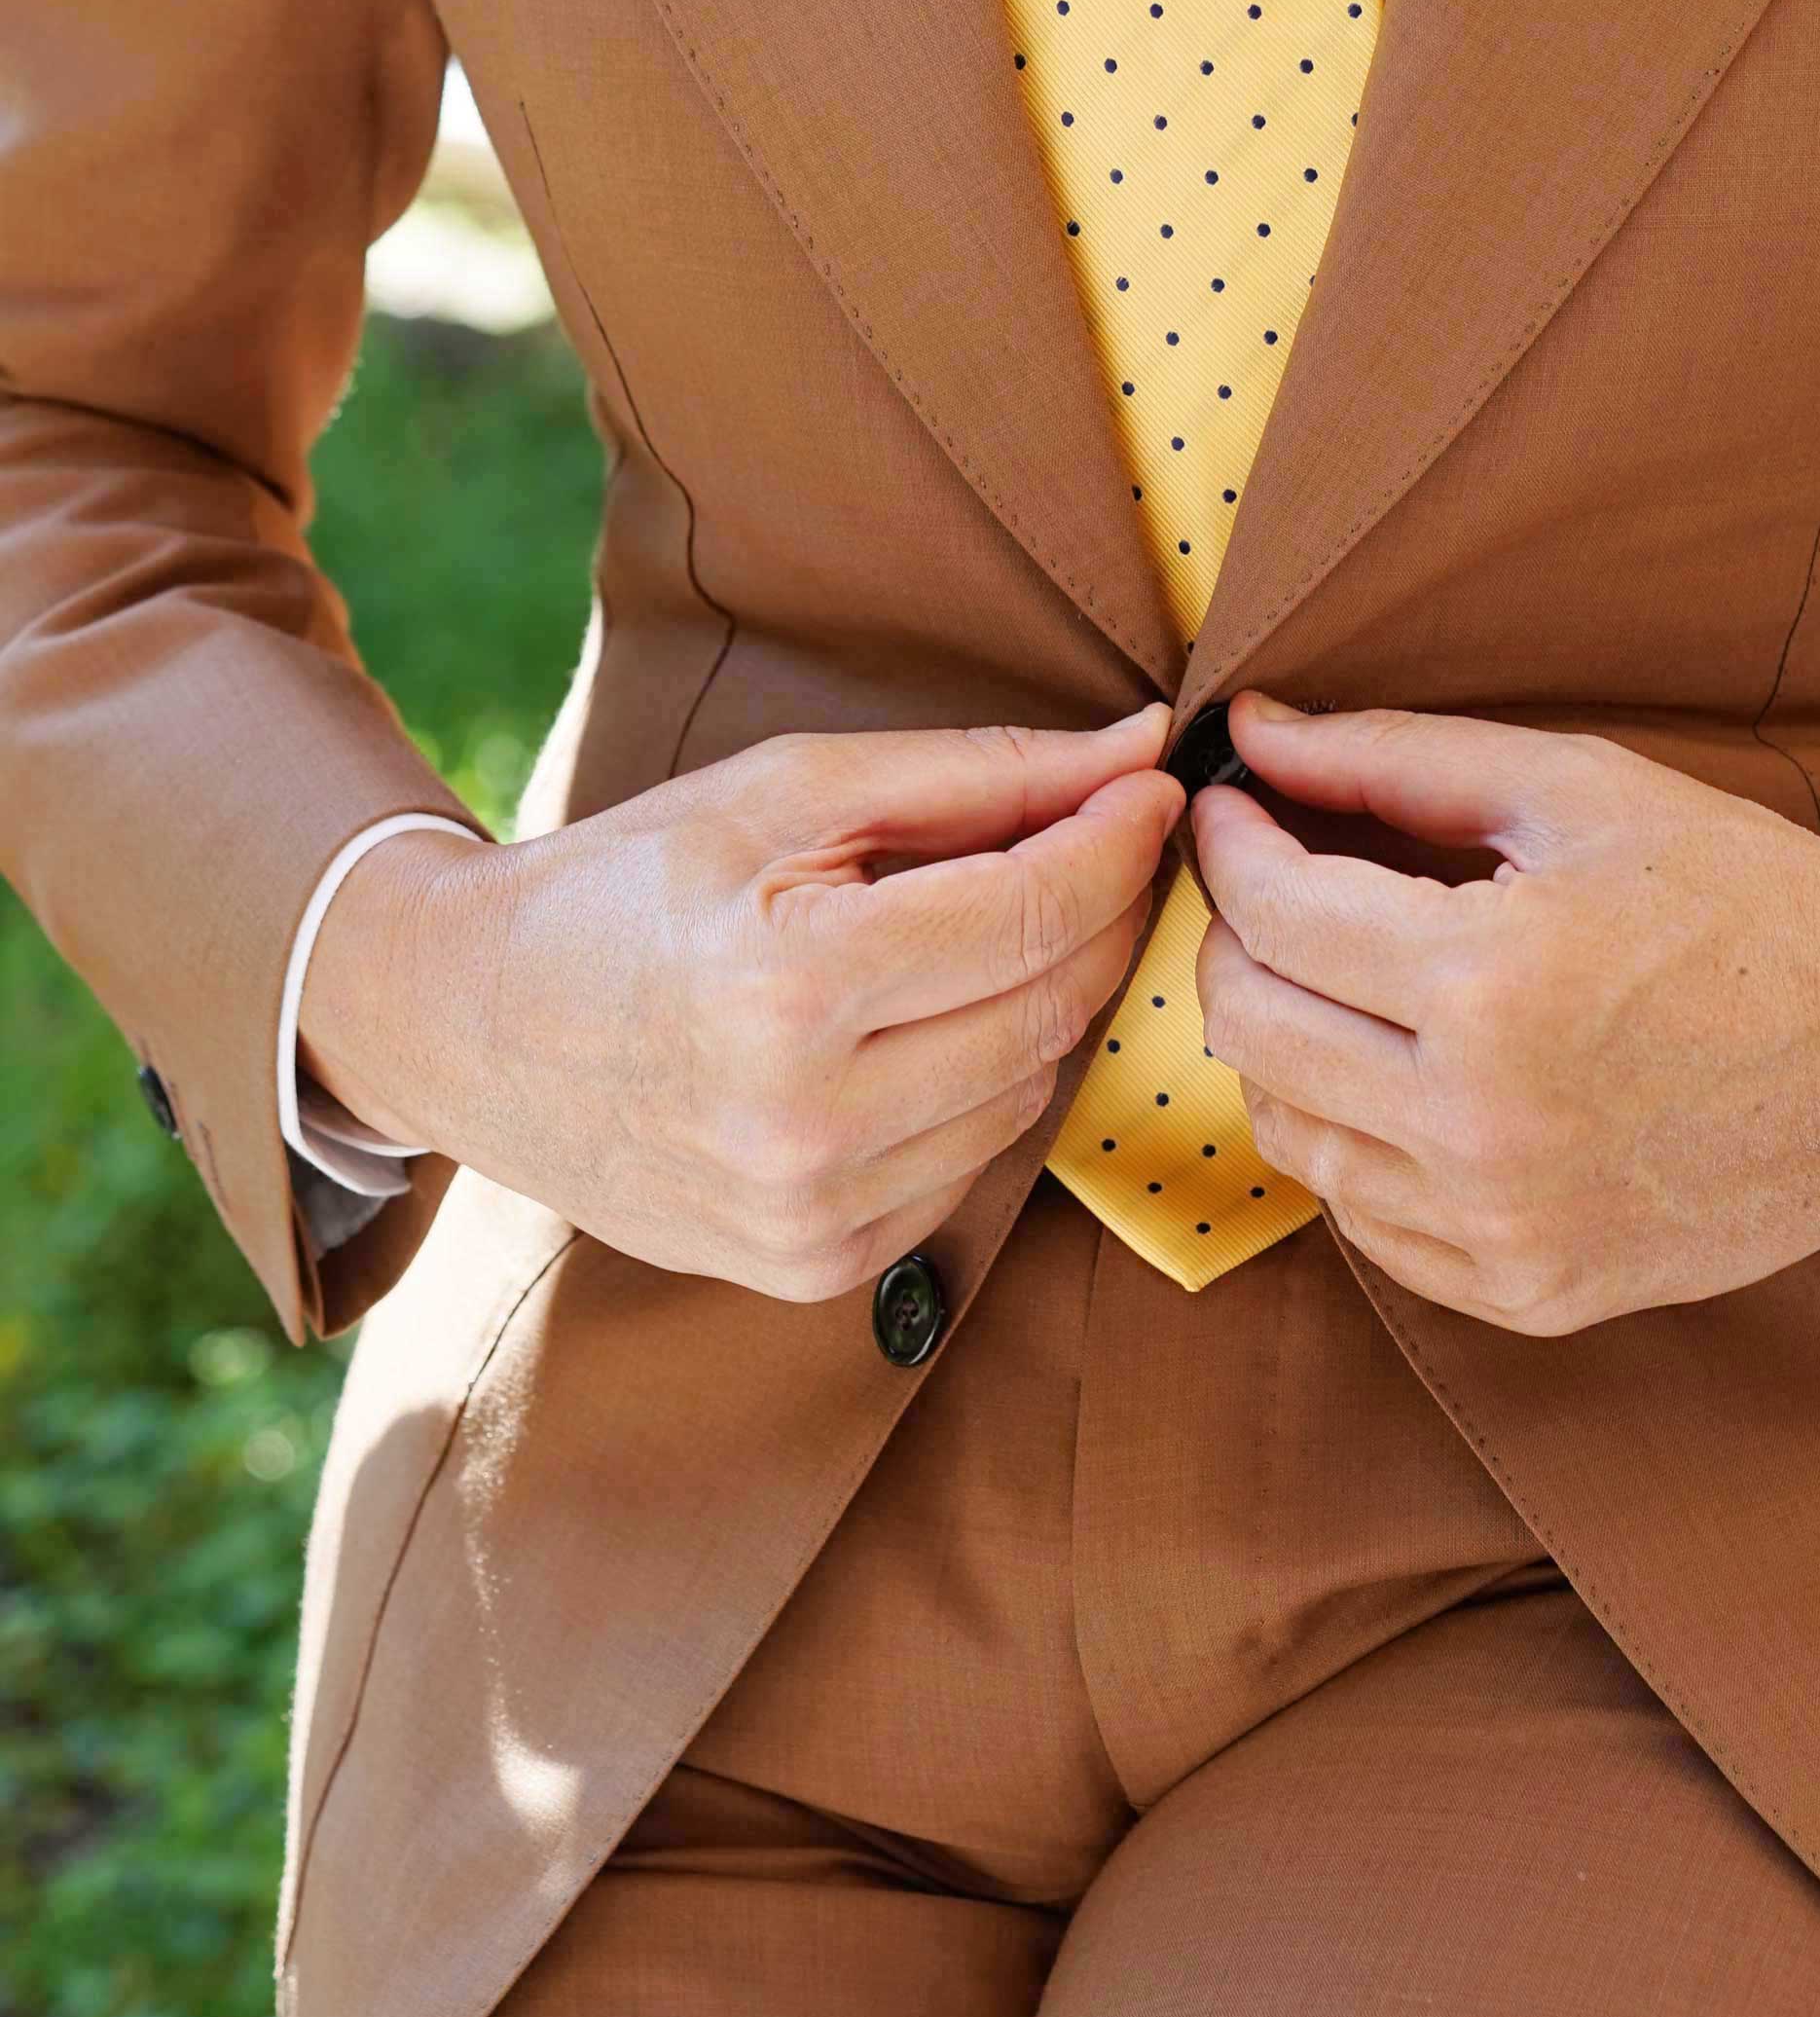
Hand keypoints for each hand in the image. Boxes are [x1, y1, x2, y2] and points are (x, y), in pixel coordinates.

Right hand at [298, 708, 1183, 1303]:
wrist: (468, 1026)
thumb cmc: (630, 885)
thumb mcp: (786, 793)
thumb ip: (975, 775)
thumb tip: (1136, 749)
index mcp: (790, 988)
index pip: (1036, 910)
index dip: (1121, 839)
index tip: (1155, 785)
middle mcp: (804, 1123)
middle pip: (1053, 1005)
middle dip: (1101, 912)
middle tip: (1103, 840)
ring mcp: (810, 1215)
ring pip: (1030, 1091)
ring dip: (1046, 1001)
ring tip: (998, 927)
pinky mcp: (814, 1268)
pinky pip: (972, 1166)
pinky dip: (982, 1086)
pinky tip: (926, 1027)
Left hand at [1189, 693, 1819, 1336]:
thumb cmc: (1748, 902)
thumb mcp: (1581, 792)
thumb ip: (1394, 759)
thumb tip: (1255, 736)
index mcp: (1489, 985)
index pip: (1272, 913)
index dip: (1232, 844)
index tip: (1235, 807)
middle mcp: (1475, 1125)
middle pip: (1250, 1026)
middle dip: (1238, 938)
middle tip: (1277, 886)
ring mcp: (1496, 1227)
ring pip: (1288, 1132)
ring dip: (1288, 1041)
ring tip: (1349, 980)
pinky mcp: (1522, 1292)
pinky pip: (1362, 1219)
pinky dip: (1356, 1140)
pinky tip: (1410, 1077)